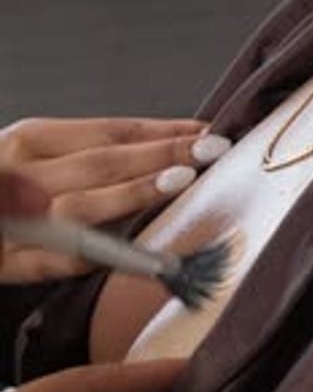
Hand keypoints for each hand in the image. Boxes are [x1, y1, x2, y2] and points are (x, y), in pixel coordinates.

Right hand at [0, 117, 230, 280]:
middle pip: (103, 159)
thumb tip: (157, 158)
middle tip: (212, 149)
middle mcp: (22, 170)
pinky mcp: (6, 261)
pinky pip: (57, 260)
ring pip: (79, 202)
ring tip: (179, 182)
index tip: (205, 130)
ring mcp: (14, 217)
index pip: (110, 131)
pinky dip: (97, 256)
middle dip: (161, 154)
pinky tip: (138, 258)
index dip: (161, 131)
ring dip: (131, 193)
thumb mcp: (31, 162)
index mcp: (32, 141)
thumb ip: (81, 160)